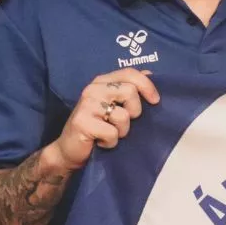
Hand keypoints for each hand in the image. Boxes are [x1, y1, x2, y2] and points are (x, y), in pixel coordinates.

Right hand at [43, 68, 160, 172]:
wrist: (69, 151)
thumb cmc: (97, 128)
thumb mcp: (115, 105)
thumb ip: (130, 88)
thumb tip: (150, 73)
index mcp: (102, 81)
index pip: (130, 73)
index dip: (147, 85)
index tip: (155, 101)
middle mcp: (93, 89)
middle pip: (130, 91)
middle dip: (135, 112)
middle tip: (123, 123)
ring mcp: (86, 104)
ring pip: (123, 115)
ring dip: (122, 131)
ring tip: (110, 133)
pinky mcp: (82, 122)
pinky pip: (112, 133)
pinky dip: (111, 142)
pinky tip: (100, 142)